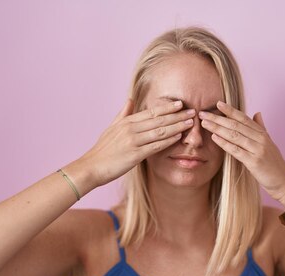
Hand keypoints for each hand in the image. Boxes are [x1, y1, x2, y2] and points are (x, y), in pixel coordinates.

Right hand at [80, 99, 195, 186]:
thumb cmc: (102, 150)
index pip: (151, 112)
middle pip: (159, 119)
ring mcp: (133, 141)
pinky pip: (155, 146)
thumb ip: (123, 114)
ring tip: (191, 123)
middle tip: (193, 111)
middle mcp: (130, 129)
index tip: (181, 103)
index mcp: (126, 122)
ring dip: (177, 126)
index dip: (167, 107)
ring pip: (160, 131)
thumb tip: (130, 100)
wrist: (91, 167)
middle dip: (178, 115)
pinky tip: (179, 137)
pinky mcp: (135, 155)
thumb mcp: (111, 128)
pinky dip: (168, 140)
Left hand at [198, 101, 284, 203]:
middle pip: (236, 124)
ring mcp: (258, 149)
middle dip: (218, 118)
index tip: (217, 103)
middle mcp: (260, 139)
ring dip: (217, 128)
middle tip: (203, 113)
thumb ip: (261, 128)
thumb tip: (257, 113)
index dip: (230, 110)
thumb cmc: (275, 165)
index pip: (244, 118)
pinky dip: (224, 143)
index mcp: (263, 134)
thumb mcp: (269, 144)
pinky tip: (214, 138)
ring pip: (234, 135)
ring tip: (204, 123)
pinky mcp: (254, 162)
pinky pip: (236, 150)